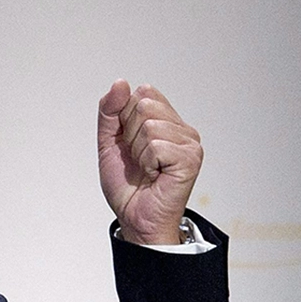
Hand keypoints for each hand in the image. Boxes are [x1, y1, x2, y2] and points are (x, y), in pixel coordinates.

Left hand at [97, 80, 202, 244]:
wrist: (135, 219)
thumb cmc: (128, 186)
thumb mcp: (109, 143)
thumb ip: (110, 112)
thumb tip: (120, 82)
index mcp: (167, 120)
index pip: (142, 93)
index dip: (125, 119)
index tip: (130, 145)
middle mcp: (182, 128)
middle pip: (144, 106)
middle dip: (130, 136)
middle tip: (139, 160)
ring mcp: (190, 143)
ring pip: (149, 126)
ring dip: (138, 152)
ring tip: (147, 169)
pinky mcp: (191, 158)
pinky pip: (156, 145)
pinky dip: (147, 163)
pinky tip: (155, 175)